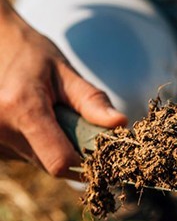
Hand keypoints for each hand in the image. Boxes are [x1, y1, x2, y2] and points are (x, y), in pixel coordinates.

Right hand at [0, 0, 126, 177]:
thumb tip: (120, 123)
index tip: (102, 153)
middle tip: (76, 124)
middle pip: (50, 164)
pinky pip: (25, 156)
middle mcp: (0, 128)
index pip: (59, 162)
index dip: (85, 164)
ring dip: (54, 148)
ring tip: (51, 117)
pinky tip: (36, 123)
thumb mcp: (67, 73)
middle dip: (72, 151)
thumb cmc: (34, 56)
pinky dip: (38, 145)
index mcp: (22, 109)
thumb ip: (92, 102)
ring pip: (38, 162)